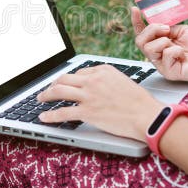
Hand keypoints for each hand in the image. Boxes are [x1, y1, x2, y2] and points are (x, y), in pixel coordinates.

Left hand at [37, 65, 162, 139]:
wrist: (147, 115)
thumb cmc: (140, 102)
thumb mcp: (123, 81)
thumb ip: (107, 80)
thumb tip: (95, 86)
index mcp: (102, 70)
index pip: (79, 72)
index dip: (70, 80)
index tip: (65, 85)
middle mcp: (93, 80)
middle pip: (64, 78)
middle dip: (52, 84)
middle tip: (47, 90)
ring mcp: (89, 95)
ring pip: (59, 91)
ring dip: (46, 95)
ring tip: (39, 99)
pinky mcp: (87, 112)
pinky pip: (63, 112)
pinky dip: (50, 115)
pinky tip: (43, 117)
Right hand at [131, 6, 187, 81]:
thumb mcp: (180, 30)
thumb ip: (165, 26)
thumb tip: (154, 22)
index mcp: (159, 43)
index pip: (142, 33)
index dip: (136, 21)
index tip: (135, 9)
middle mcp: (158, 54)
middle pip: (140, 41)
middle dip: (151, 30)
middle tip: (166, 28)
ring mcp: (162, 64)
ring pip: (148, 48)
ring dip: (163, 41)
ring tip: (176, 42)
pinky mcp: (169, 72)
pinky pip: (164, 56)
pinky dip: (175, 51)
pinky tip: (183, 54)